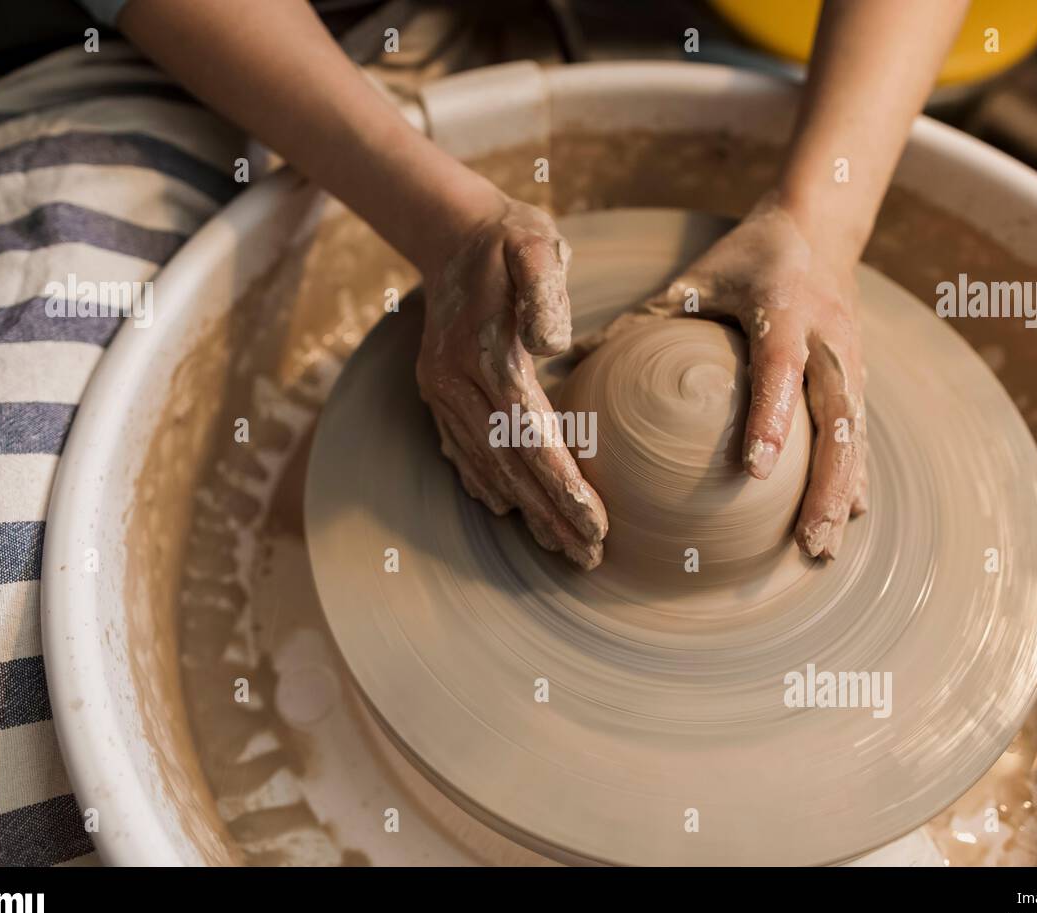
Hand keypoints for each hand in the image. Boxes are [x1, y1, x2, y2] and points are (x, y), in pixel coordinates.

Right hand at [416, 193, 608, 568]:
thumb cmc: (509, 239)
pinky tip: (513, 512)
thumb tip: (552, 343)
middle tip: (590, 557)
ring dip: (526, 512)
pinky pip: (463, 451)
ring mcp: (441, 391)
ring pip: (487, 466)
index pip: (532, 435)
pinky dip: (489, 485)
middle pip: (511, 465)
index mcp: (486, 353)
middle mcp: (456, 382)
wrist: (450, 230)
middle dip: (551, 516)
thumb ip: (545, 288)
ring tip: (564, 549)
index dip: (565, 485)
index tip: (597, 524)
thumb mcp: (534, 243)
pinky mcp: (438, 392)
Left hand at [575, 198, 867, 558]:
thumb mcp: (693, 278)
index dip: (773, 416)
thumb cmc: (743, 258)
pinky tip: (849, 517)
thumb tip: (573, 357)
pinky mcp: (859, 374)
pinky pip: (861, 429)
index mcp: (783, 308)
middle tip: (807, 541)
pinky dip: (856, 473)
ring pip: (855, 433)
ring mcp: (851, 358)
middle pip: (838, 416)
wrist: (820, 226)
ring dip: (842, 492)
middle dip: (826, 482)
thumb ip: (640, 319)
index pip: (780, 366)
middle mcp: (827, 337)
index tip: (756, 469)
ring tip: (821, 549)